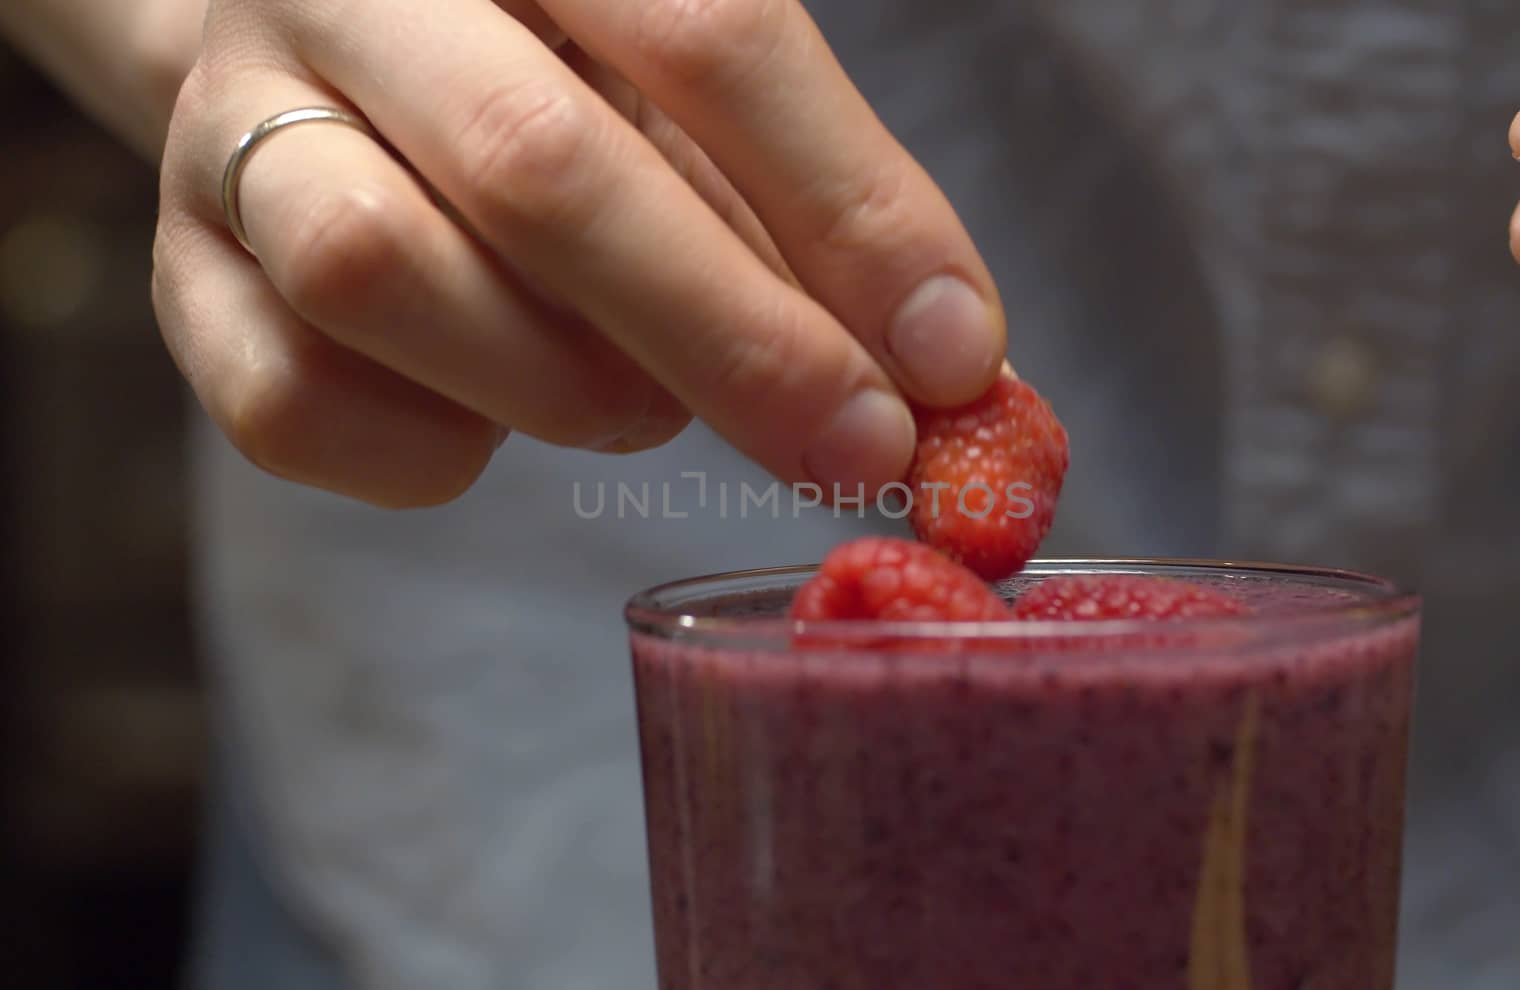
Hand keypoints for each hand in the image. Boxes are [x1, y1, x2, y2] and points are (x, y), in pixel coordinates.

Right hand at [153, 0, 1006, 506]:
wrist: (327, 51)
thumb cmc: (562, 75)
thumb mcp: (689, 90)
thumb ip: (809, 204)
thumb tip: (952, 371)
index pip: (708, 33)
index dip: (851, 209)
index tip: (957, 356)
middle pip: (537, 163)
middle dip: (733, 338)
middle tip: (859, 449)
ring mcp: (232, 128)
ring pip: (378, 272)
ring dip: (562, 383)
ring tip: (636, 396)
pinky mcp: (175, 275)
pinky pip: (293, 402)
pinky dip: (432, 451)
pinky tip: (490, 414)